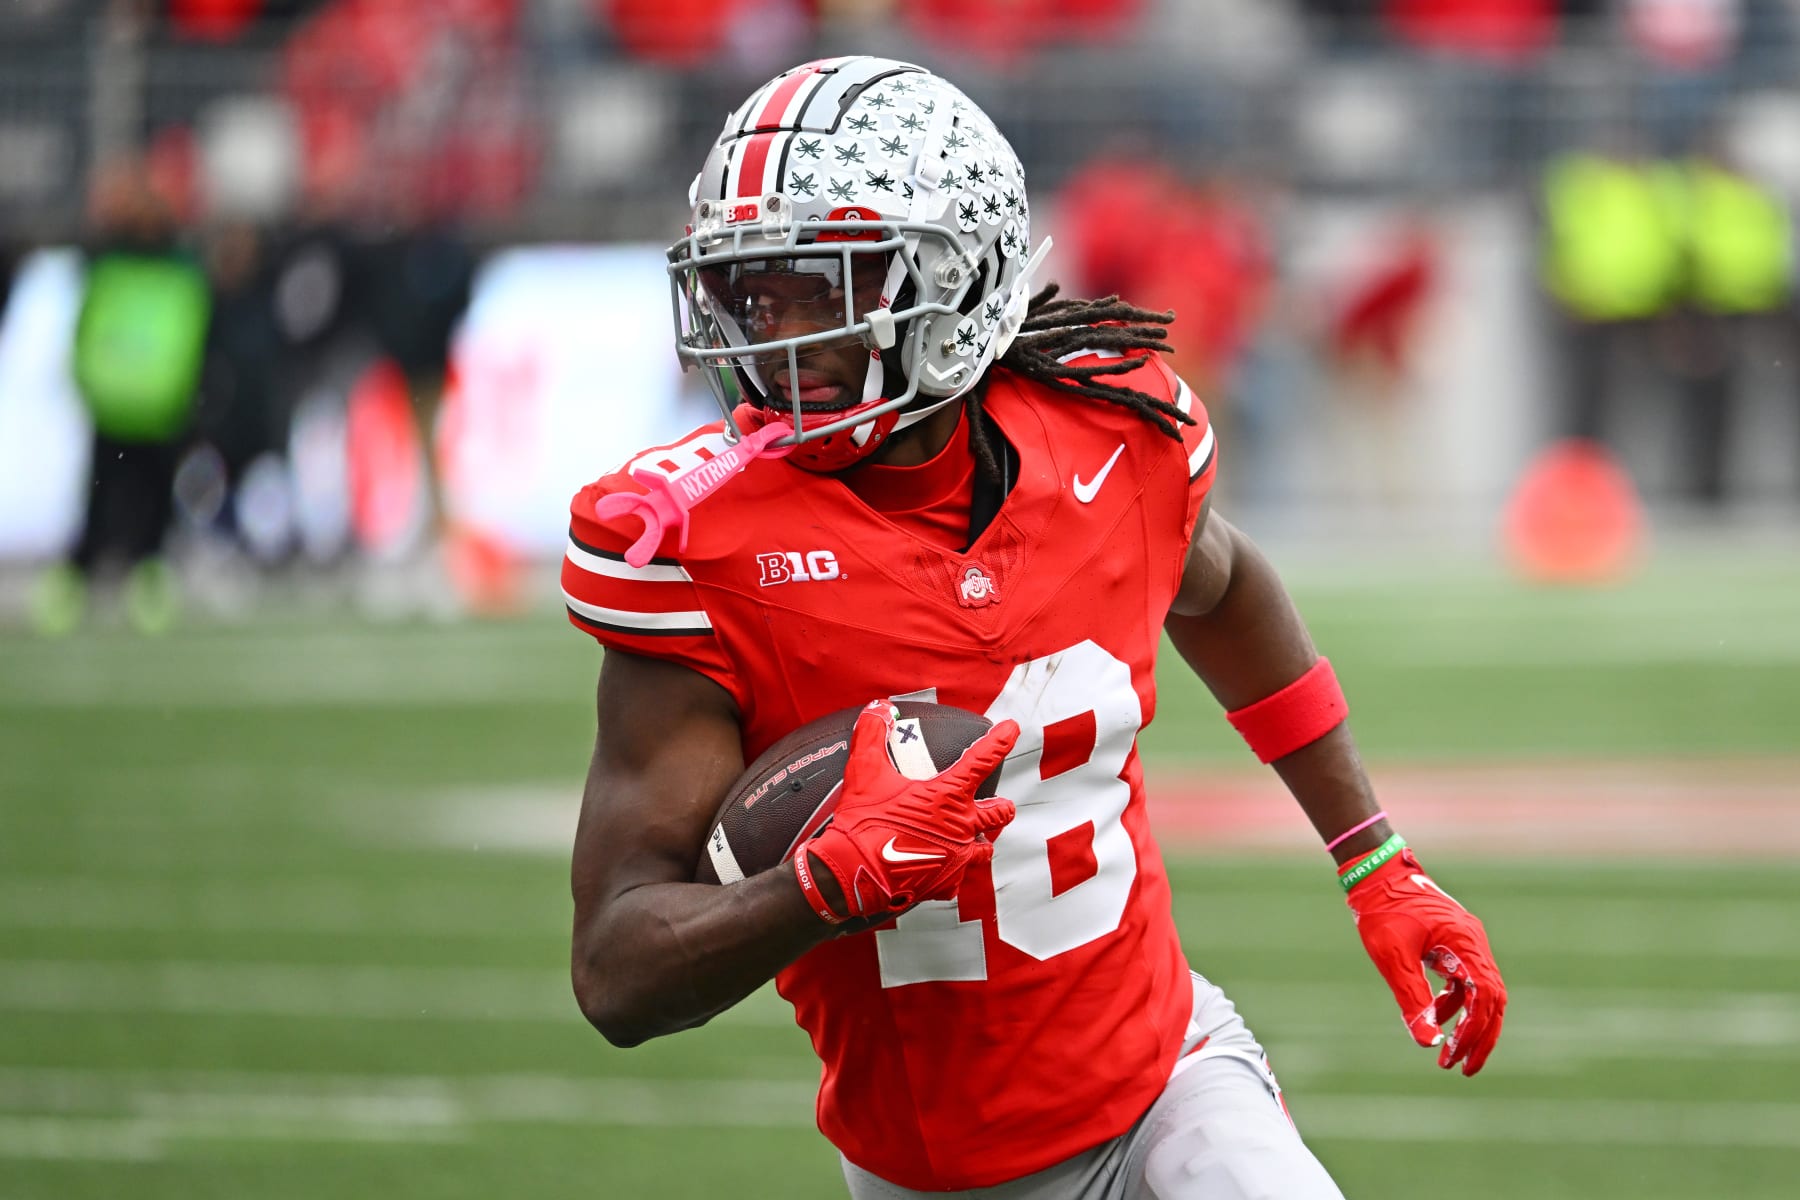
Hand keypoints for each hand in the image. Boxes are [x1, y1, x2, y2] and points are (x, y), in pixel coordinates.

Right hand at [800, 701, 1018, 920]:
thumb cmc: (862, 823)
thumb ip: (873, 734)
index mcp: (947, 796)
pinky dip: (953, 871)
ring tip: (977, 838)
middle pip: (999, 812)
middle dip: (1001, 806)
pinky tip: (944, 868)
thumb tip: (878, 709)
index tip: (1011, 730)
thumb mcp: (865, 771)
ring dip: (981, 840)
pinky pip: (958, 878)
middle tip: (1000, 803)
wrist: (852, 873)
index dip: (999, 741)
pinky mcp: (944, 883)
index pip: (981, 760)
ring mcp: (956, 858)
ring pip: (984, 849)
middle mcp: (960, 827)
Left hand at [1344, 847, 1506, 1075]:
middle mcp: (1473, 943)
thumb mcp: (1393, 957)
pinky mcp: (1453, 943)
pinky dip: (1455, 1004)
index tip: (1456, 1057)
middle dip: (1480, 1036)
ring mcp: (1466, 942)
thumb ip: (1413, 999)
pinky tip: (1437, 1019)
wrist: (1375, 872)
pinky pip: (1464, 981)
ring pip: (1481, 992)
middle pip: (1492, 999)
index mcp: (1466, 943)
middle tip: (1462, 1067)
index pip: (1485, 997)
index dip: (1475, 1031)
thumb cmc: (1382, 910)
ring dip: (1468, 1023)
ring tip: (1448, 1054)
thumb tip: (1428, 1042)